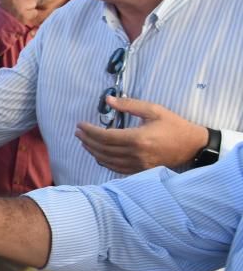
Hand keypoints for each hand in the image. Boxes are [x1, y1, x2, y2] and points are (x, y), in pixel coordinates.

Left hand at [75, 96, 208, 172]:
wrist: (192, 145)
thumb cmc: (173, 125)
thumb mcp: (153, 110)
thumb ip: (129, 105)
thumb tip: (108, 99)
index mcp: (138, 138)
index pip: (105, 136)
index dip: (90, 131)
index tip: (80, 125)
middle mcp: (136, 154)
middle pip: (103, 149)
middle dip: (87, 140)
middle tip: (78, 132)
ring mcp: (138, 165)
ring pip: (107, 160)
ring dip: (92, 151)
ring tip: (84, 141)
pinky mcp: (140, 171)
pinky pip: (116, 168)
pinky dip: (103, 161)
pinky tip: (98, 154)